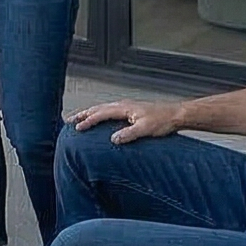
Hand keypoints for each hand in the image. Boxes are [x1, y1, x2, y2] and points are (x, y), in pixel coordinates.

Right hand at [68, 98, 184, 142]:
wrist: (176, 115)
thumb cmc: (163, 121)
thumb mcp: (145, 129)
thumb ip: (128, 134)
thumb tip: (113, 139)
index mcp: (124, 108)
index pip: (100, 114)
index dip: (88, 121)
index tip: (77, 128)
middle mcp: (123, 105)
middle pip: (98, 108)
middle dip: (83, 114)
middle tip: (69, 120)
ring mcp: (127, 107)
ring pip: (103, 108)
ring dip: (90, 113)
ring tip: (80, 119)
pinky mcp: (131, 111)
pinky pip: (110, 110)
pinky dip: (100, 114)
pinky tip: (101, 119)